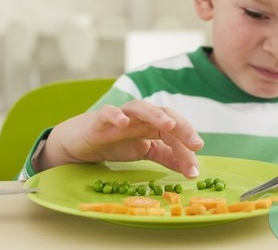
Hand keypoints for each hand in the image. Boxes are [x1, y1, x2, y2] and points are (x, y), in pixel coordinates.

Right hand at [34, 100, 203, 178]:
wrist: (82, 144)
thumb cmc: (115, 143)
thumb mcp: (145, 151)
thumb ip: (166, 156)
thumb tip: (191, 168)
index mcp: (153, 124)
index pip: (175, 132)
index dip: (186, 148)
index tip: (195, 169)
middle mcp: (140, 117)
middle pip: (165, 114)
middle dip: (182, 126)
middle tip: (195, 143)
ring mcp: (121, 115)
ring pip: (140, 107)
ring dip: (156, 114)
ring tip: (169, 124)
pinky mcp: (99, 119)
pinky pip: (108, 112)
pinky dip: (116, 115)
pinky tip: (123, 122)